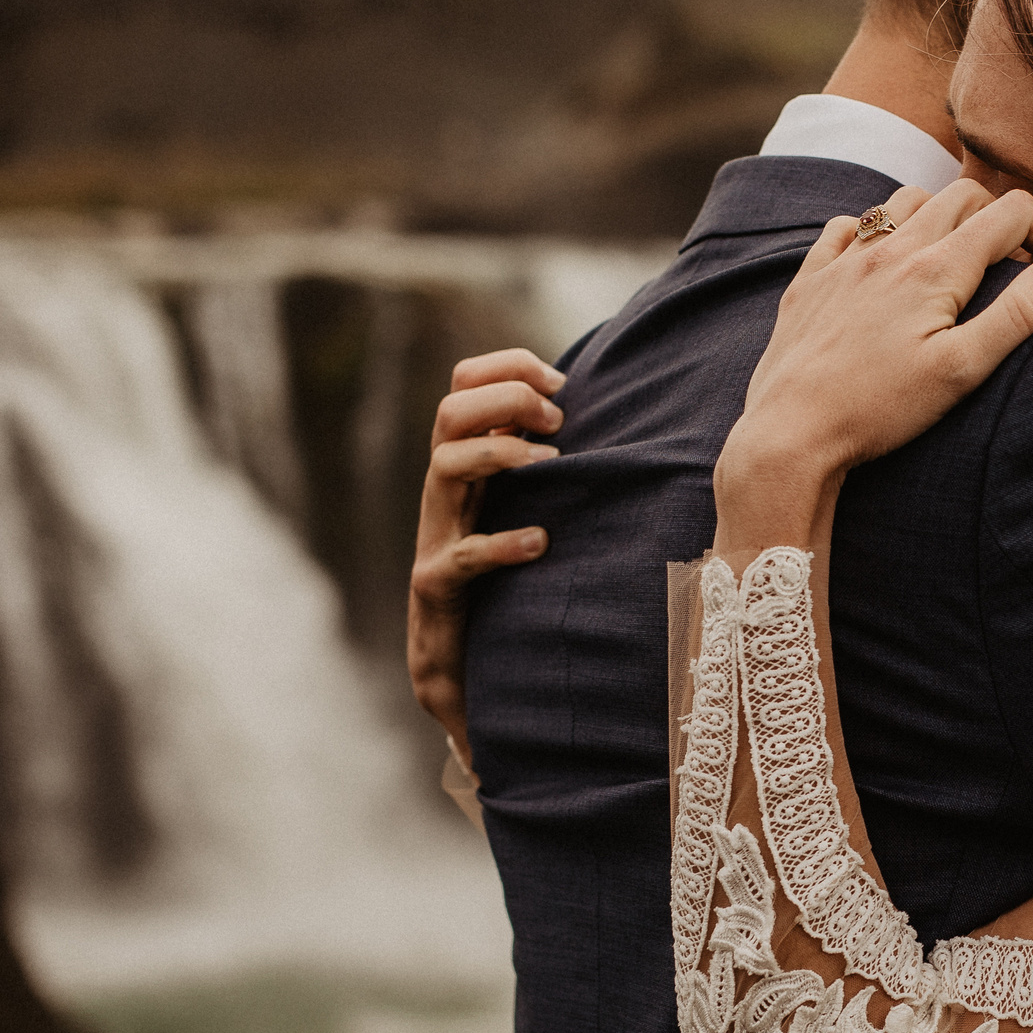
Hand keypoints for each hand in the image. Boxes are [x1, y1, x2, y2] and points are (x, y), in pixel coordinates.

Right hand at [408, 348, 566, 748]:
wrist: (462, 665)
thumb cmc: (506, 578)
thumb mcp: (524, 507)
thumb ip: (543, 460)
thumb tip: (595, 416)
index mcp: (464, 463)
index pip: (463, 384)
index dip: (508, 366)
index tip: (561, 381)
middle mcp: (444, 491)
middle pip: (449, 411)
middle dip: (507, 399)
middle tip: (558, 422)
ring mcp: (437, 536)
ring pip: (444, 465)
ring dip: (501, 451)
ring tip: (551, 463)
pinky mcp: (437, 585)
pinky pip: (460, 557)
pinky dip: (502, 543)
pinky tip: (539, 542)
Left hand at [714, 180, 1032, 551]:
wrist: (790, 433)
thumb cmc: (880, 410)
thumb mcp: (962, 370)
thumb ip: (1018, 314)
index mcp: (935, 269)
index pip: (1010, 212)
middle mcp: (889, 249)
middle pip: (962, 195)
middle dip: (999, 218)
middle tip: (1013, 263)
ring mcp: (844, 261)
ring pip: (904, 201)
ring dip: (940, 216)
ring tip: (953, 259)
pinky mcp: (810, 280)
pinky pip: (845, 227)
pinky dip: (874, 230)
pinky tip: (881, 265)